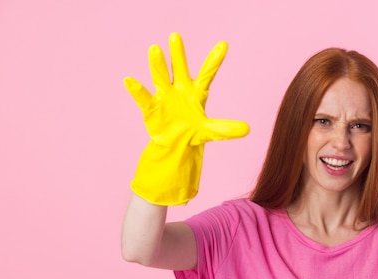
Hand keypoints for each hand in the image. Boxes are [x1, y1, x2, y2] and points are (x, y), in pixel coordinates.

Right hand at [124, 32, 249, 204]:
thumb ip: (226, 129)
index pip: (208, 73)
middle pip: (179, 68)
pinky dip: (137, 90)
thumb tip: (247, 129)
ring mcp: (164, 96)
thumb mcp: (212, 131)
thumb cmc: (193, 131)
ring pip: (161, 77)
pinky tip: (130, 80)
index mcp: (197, 91)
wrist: (175, 144)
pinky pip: (144, 97)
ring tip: (155, 48)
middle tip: (176, 36)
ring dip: (158, 64)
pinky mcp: (151, 107)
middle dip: (178, 53)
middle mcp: (180, 89)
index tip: (225, 45)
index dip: (216, 60)